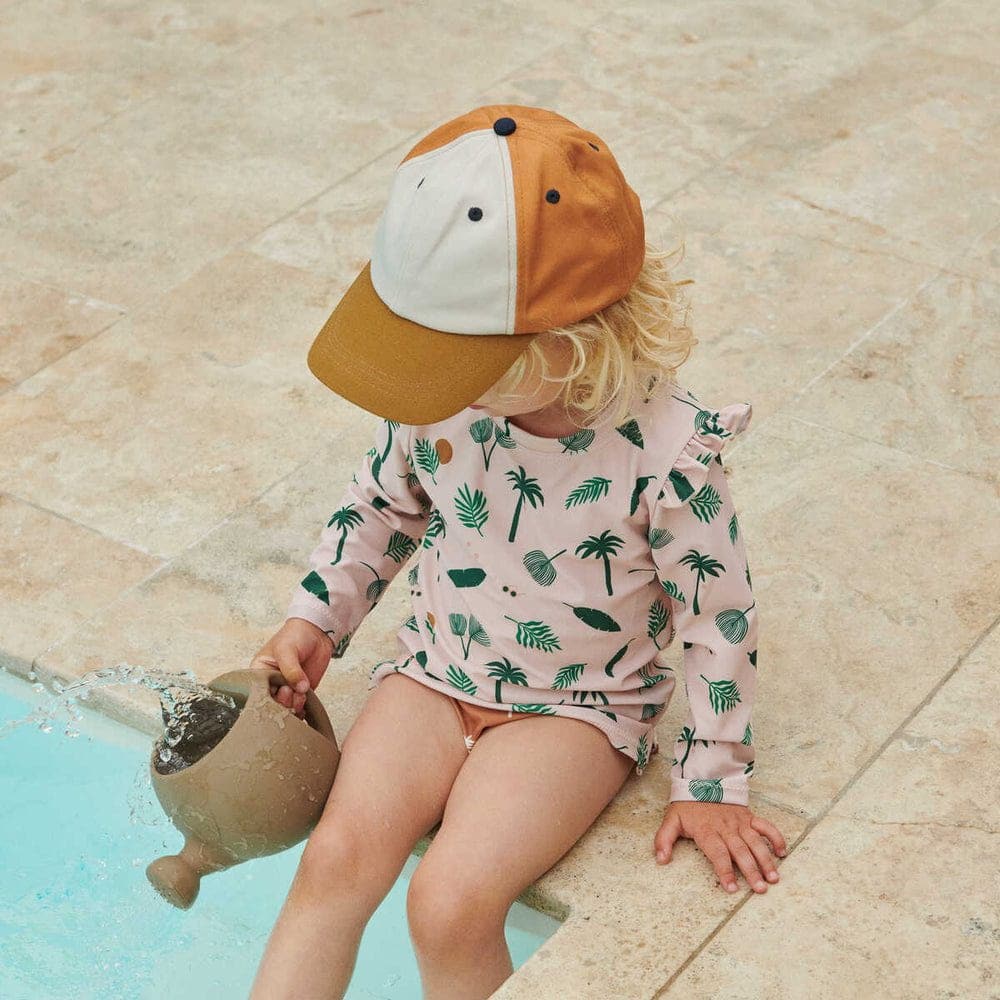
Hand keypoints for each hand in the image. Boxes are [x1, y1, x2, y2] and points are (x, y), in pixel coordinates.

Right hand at [250, 618, 334, 718]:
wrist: (316, 632)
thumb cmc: (294, 635)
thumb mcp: (286, 649)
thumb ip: (291, 669)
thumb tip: (300, 688)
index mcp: (259, 673)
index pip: (257, 693)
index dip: (268, 696)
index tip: (280, 689)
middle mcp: (271, 684)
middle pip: (272, 704)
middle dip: (282, 702)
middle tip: (290, 691)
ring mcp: (287, 689)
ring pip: (286, 708)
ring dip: (293, 705)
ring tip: (300, 693)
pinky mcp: (301, 693)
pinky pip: (299, 708)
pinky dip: (302, 708)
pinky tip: (305, 700)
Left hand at [653, 800, 786, 893]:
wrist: (701, 780)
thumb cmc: (687, 805)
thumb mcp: (671, 820)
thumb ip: (664, 840)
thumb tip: (661, 860)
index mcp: (707, 831)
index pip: (717, 853)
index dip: (725, 870)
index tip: (731, 888)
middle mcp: (726, 828)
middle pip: (740, 851)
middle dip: (751, 871)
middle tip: (760, 889)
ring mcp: (739, 822)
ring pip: (755, 842)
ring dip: (765, 860)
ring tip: (773, 878)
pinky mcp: (748, 816)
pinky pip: (765, 826)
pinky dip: (775, 837)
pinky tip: (782, 852)